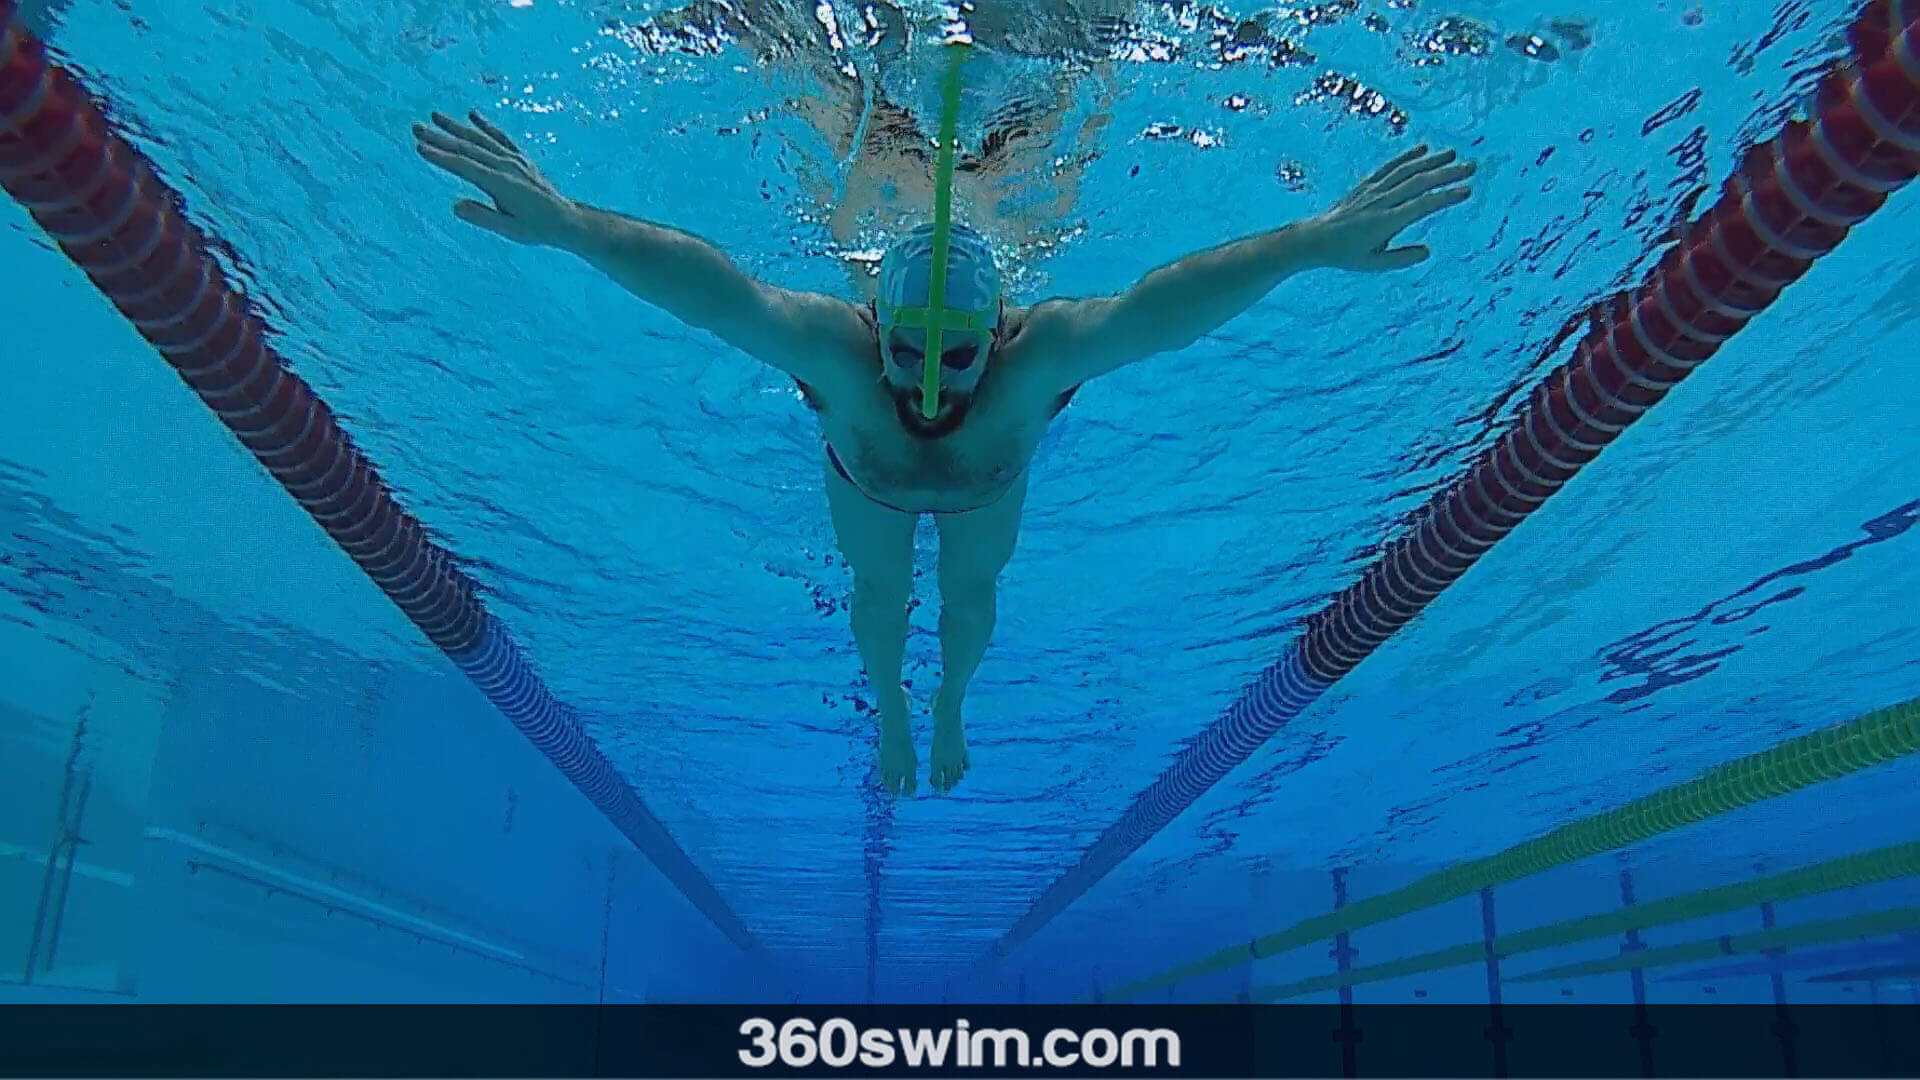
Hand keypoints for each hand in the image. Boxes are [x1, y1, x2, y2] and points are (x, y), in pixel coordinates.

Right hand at [412, 111, 577, 246]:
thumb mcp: (509, 230)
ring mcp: (514, 160)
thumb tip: (456, 206)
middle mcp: (507, 166)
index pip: (465, 167)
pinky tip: (472, 115)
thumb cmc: (536, 228)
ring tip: (435, 116)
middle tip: (416, 127)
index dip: (441, 157)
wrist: (566, 219)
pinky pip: (501, 137)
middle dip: (440, 137)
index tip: (420, 147)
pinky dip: (486, 125)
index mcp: (501, 184)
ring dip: (457, 127)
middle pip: (468, 148)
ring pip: (481, 139)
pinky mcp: (521, 158)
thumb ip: (483, 217)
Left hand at [1302, 145, 1474, 270]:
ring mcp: (1373, 190)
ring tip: (1454, 154)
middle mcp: (1381, 202)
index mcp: (1386, 222)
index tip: (1467, 191)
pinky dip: (1407, 156)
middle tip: (1471, 167)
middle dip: (1447, 173)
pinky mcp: (1366, 185)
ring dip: (1431, 161)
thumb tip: (1427, 251)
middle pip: (1419, 183)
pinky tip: (1423, 149)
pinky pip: (1389, 167)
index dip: (1445, 197)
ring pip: (1406, 171)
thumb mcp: (1373, 264)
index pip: (1422, 205)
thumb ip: (1401, 258)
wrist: (1315, 239)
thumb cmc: (1346, 255)